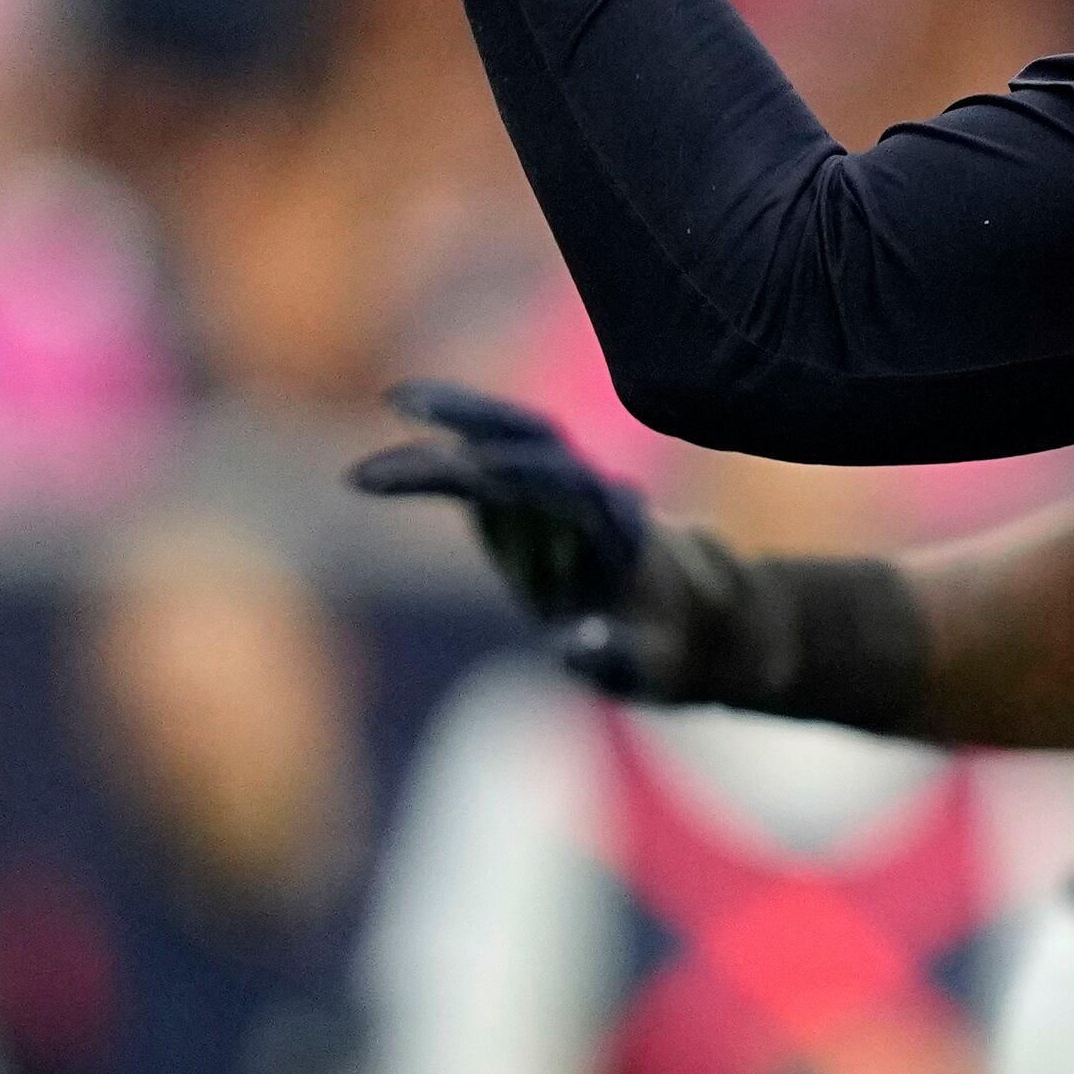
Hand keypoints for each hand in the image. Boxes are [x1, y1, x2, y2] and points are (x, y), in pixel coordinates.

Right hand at [352, 382, 715, 698]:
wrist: (691, 625)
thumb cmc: (667, 653)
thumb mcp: (649, 670)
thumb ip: (614, 658)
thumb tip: (574, 644)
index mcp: (621, 530)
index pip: (566, 484)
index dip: (517, 472)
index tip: (467, 466)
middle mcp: (595, 496)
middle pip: (534, 437)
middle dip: (472, 416)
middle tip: (401, 404)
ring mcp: (563, 493)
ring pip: (506, 440)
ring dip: (449, 421)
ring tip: (383, 427)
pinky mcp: (534, 503)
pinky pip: (484, 470)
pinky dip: (439, 461)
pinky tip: (382, 475)